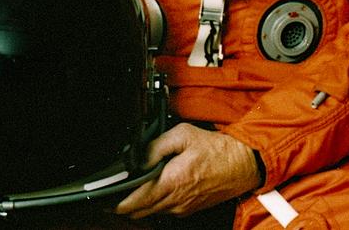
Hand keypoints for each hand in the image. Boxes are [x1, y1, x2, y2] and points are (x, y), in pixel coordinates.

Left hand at [115, 124, 261, 217]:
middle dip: (124, 203)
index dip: (116, 202)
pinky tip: (159, 187)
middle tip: (117, 192)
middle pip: (137, 211)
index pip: (133, 202)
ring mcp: (182, 208)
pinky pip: (165, 210)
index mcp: (171, 181)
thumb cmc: (217, 149)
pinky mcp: (189, 210)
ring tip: (137, 187)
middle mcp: (175, 200)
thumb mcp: (184, 135)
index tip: (106, 196)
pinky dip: (156, 202)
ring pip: (150, 213)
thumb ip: (156, 145)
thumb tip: (138, 157)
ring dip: (140, 203)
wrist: (243, 164)